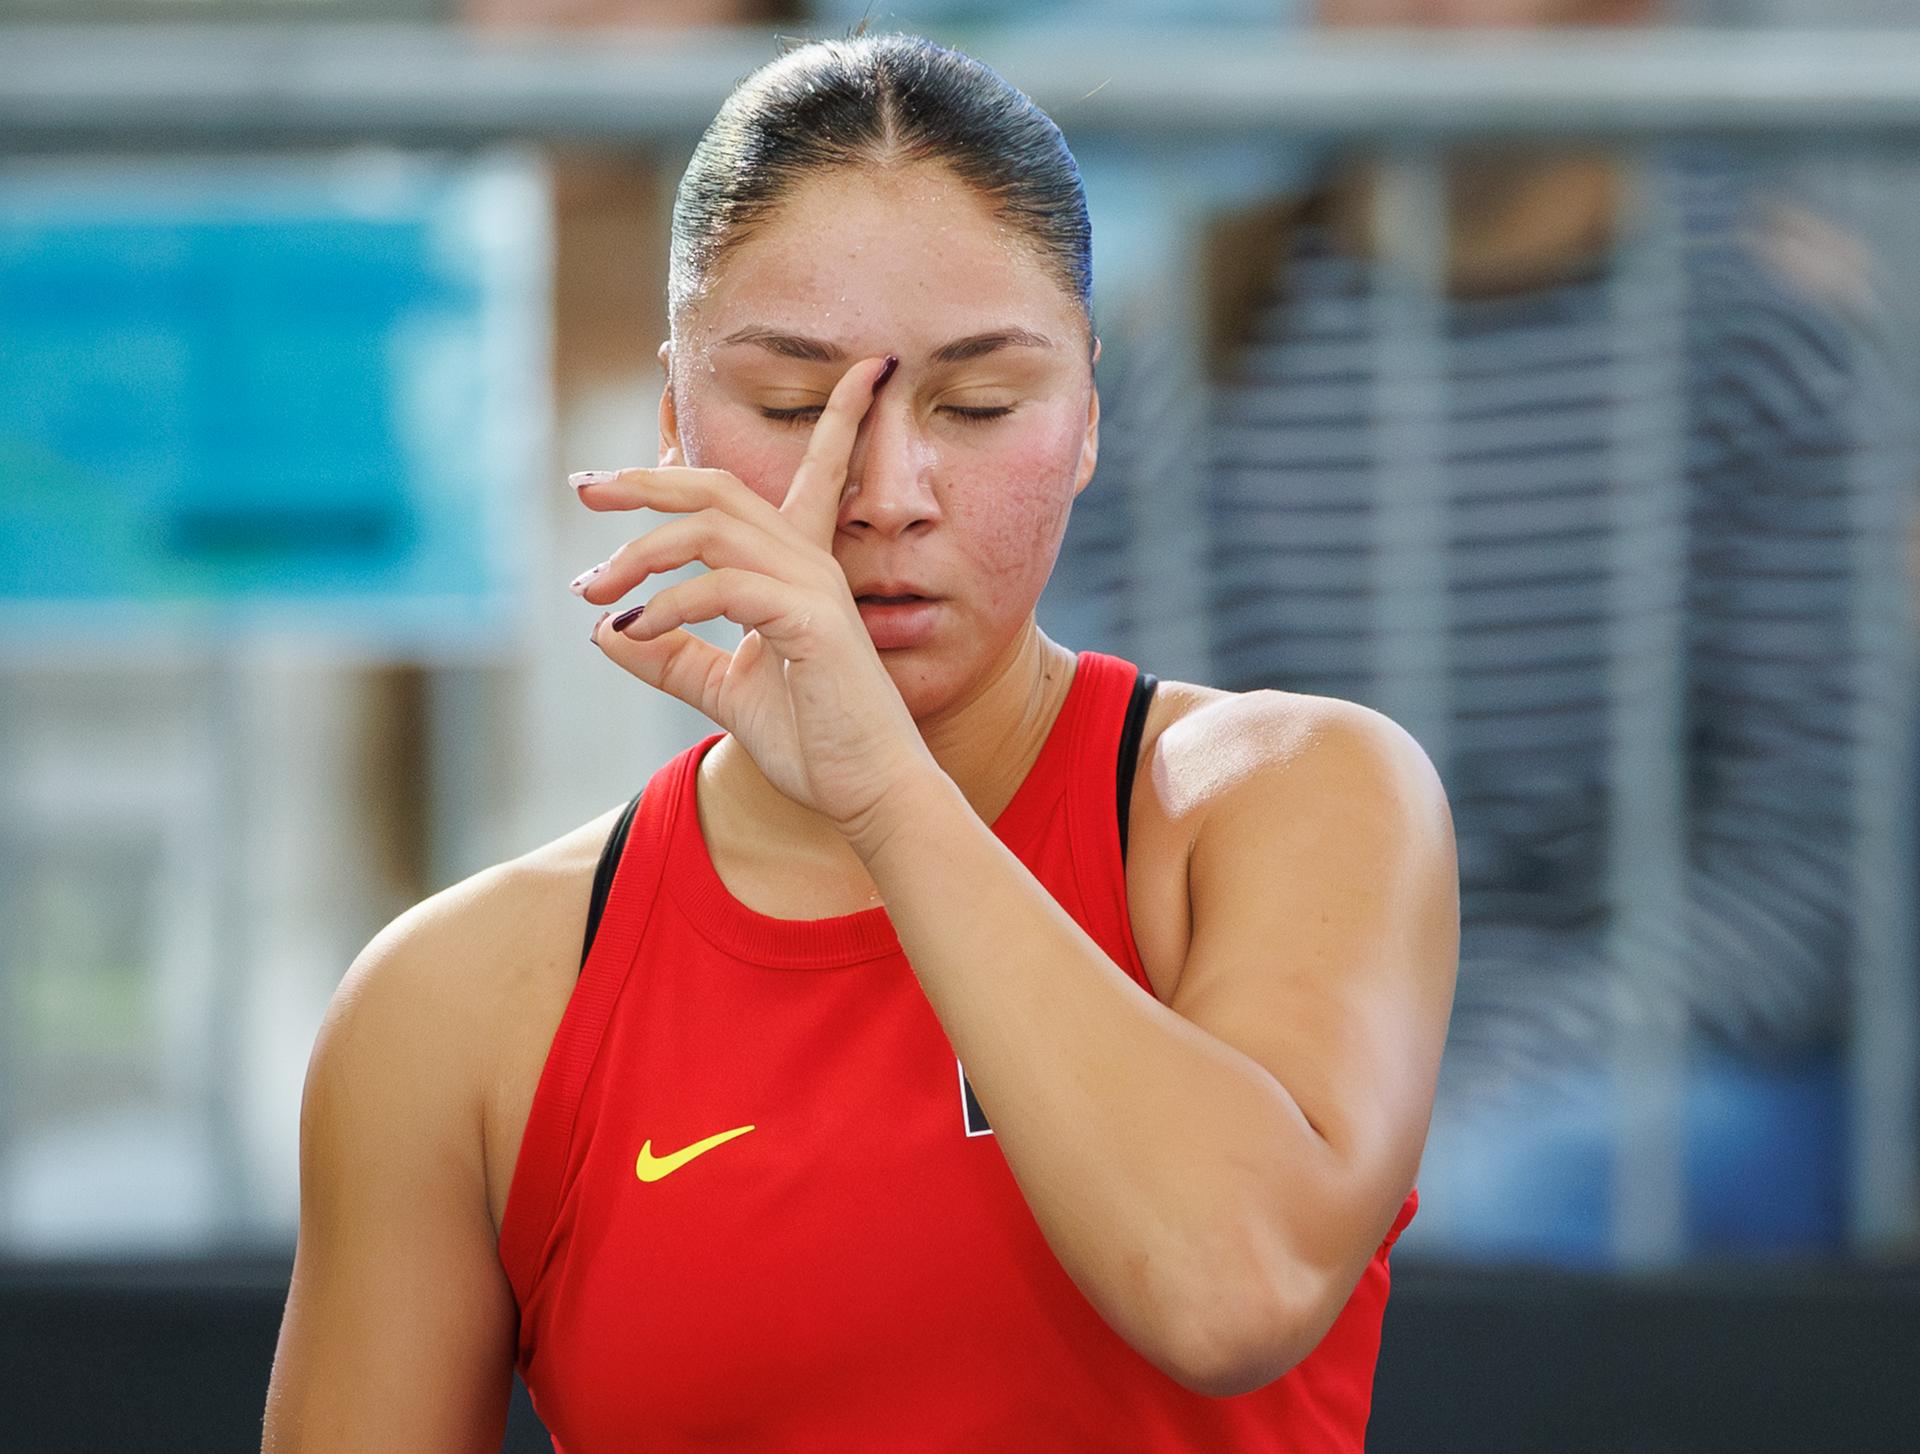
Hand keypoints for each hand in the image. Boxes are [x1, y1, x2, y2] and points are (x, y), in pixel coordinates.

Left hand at [573, 354, 938, 841]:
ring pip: (712, 527)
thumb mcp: (725, 692)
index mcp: (797, 567)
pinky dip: (670, 604)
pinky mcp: (812, 622)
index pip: (794, 469)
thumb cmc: (814, 742)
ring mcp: (813, 587)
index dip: (770, 421)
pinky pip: (725, 589)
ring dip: (640, 550)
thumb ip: (673, 658)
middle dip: (646, 477)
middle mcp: (807, 562)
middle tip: (584, 489)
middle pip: (718, 485)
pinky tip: (633, 628)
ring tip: (593, 589)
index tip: (680, 392)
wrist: (869, 793)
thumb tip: (608, 631)